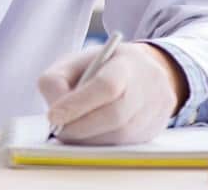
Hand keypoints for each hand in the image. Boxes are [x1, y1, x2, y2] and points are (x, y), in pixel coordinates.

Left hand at [37, 42, 186, 144]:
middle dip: (80, 127)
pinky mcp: (152, 133)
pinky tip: (88, 137)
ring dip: (89, 139)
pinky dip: (101, 145)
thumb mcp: (77, 60)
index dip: (78, 103)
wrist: (147, 73)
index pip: (105, 86)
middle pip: (114, 115)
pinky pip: (124, 146)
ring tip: (70, 133)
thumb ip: (59, 80)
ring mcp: (154, 112)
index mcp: (127, 63)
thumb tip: (54, 113)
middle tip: (58, 131)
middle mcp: (147, 88)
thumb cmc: (103, 66)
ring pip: (119, 136)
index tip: (52, 116)